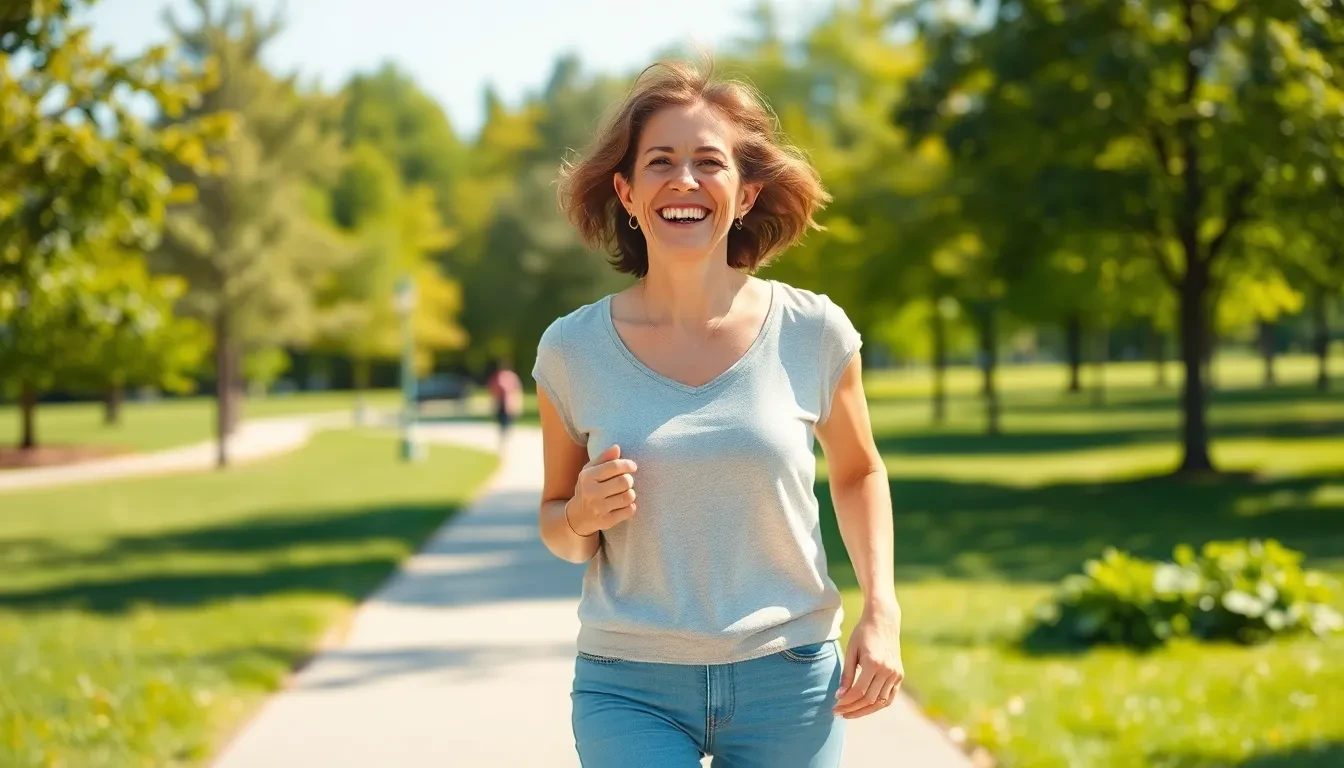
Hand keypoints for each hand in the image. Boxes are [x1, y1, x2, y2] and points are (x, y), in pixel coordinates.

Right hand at [566, 444, 638, 536]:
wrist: (577, 516)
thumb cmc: (588, 488)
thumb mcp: (590, 471)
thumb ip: (604, 458)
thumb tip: (617, 448)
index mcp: (587, 477)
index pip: (614, 466)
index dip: (628, 464)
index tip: (632, 466)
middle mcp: (591, 492)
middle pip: (624, 481)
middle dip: (629, 480)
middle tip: (627, 481)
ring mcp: (599, 508)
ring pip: (629, 496)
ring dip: (631, 493)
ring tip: (625, 493)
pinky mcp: (606, 521)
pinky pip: (629, 511)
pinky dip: (631, 506)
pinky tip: (624, 505)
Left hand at [834, 604, 903, 718]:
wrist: (883, 620)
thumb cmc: (863, 633)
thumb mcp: (851, 651)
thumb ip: (846, 674)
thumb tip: (839, 696)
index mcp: (873, 663)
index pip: (858, 691)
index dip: (845, 702)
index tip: (834, 706)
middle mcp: (887, 670)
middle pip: (869, 699)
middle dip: (852, 708)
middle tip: (838, 712)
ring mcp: (896, 673)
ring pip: (880, 702)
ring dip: (864, 710)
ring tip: (849, 712)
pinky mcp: (900, 675)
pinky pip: (889, 697)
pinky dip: (877, 705)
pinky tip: (864, 707)